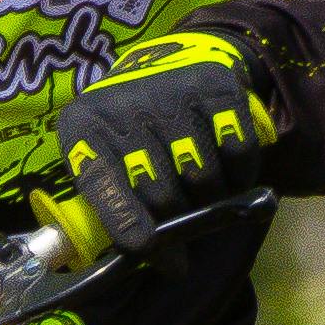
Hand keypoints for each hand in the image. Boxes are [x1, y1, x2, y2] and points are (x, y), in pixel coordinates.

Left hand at [41, 26, 272, 270]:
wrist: (169, 63)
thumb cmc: (127, 133)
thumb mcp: (101, 160)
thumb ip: (108, 209)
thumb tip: (143, 261)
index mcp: (83, 127)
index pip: (102, 182)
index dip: (125, 221)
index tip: (147, 249)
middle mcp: (125, 104)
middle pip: (159, 189)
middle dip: (175, 229)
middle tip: (181, 252)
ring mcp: (173, 91)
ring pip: (202, 177)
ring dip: (211, 205)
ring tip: (206, 209)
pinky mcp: (217, 86)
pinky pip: (238, 151)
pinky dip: (241, 176)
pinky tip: (230, 179)